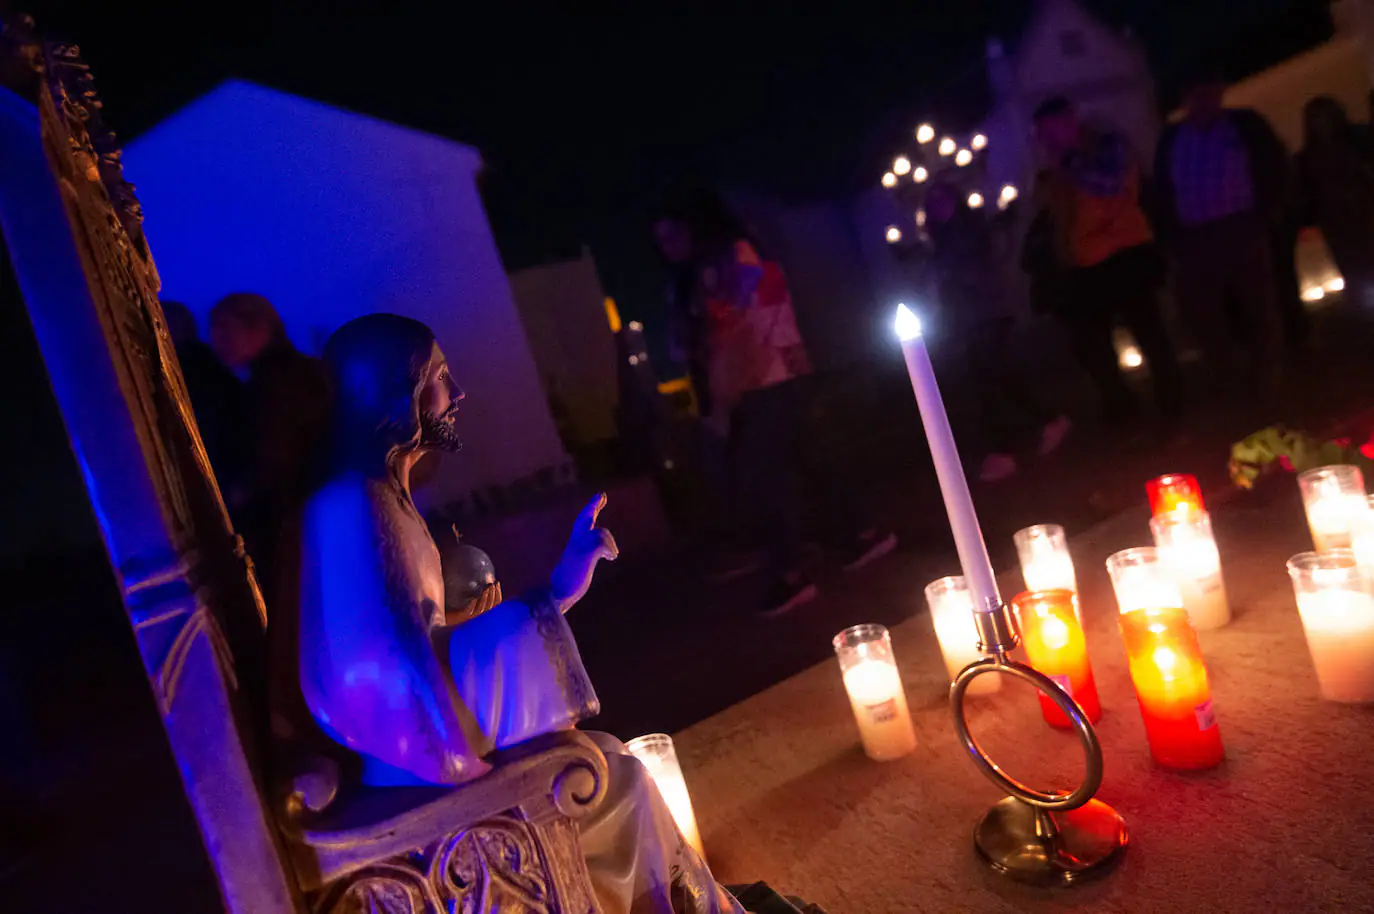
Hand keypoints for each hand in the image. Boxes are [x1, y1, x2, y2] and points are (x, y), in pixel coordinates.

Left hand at [446, 581, 502, 625]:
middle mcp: (479, 614)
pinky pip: (470, 610)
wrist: (445, 618)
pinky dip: (473, 604)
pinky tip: (474, 597)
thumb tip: (485, 580)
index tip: (497, 582)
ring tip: (487, 588)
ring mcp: (471, 616)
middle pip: (491, 605)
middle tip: (492, 584)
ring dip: (485, 597)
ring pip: (482, 608)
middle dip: (493, 593)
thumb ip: (477, 593)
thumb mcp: (469, 599)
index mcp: (483, 609)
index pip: (496, 603)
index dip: (498, 593)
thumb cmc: (457, 608)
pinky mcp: (463, 616)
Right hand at [550, 494, 618, 610]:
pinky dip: (609, 549)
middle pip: (583, 519)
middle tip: (601, 495)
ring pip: (599, 533)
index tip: (600, 498)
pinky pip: (600, 544)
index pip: (582, 523)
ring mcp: (577, 549)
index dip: (591, 510)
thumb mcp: (576, 571)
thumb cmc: (564, 588)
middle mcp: (574, 544)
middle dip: (592, 506)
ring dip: (609, 543)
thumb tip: (585, 563)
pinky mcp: (583, 556)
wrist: (555, 596)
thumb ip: (582, 561)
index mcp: (573, 547)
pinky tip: (611, 558)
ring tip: (612, 555)